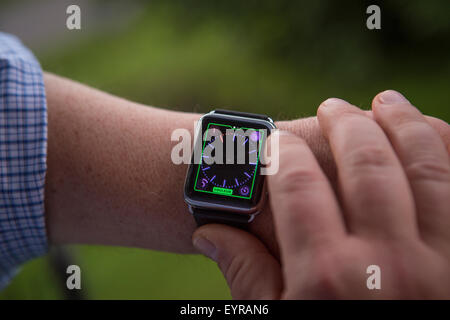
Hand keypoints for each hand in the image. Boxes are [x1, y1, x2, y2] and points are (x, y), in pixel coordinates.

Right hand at [192, 90, 449, 298]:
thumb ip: (247, 276)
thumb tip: (208, 234)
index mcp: (326, 279)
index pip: (298, 184)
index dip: (281, 154)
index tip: (274, 142)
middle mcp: (385, 263)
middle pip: (363, 162)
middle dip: (344, 124)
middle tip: (333, 107)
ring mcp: (439, 262)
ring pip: (424, 165)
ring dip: (401, 124)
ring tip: (383, 103)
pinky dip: (449, 152)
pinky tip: (433, 132)